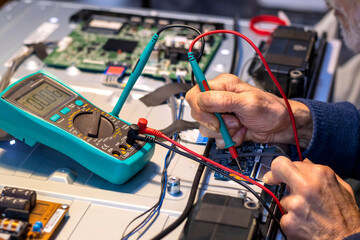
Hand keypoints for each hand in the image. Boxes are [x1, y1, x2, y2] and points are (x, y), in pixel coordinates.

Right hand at [185, 73, 312, 147]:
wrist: (281, 127)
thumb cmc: (270, 110)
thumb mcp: (248, 102)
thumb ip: (223, 100)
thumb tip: (201, 99)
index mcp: (221, 86)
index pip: (195, 95)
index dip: (200, 109)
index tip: (215, 118)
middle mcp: (218, 99)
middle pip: (198, 114)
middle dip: (216, 123)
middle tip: (234, 121)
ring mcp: (220, 115)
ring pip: (205, 129)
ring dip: (225, 133)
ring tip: (240, 126)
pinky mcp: (224, 128)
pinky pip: (215, 138)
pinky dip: (229, 140)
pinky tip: (240, 133)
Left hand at [263, 157, 359, 239]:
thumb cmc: (346, 218)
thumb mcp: (342, 189)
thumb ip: (321, 173)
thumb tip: (306, 164)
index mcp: (320, 175)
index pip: (290, 162)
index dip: (284, 168)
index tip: (277, 172)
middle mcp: (306, 186)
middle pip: (278, 168)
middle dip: (274, 174)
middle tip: (272, 179)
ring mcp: (295, 204)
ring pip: (282, 198)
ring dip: (291, 205)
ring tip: (308, 213)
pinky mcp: (288, 221)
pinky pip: (284, 216)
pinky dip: (292, 220)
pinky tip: (305, 223)